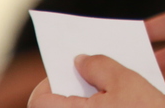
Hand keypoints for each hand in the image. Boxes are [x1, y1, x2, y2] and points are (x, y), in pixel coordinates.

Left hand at [27, 56, 164, 107]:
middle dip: (70, 93)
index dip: (50, 82)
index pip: (39, 100)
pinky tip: (117, 107)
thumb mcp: (125, 80)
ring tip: (107, 94)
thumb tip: (80, 62)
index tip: (70, 73)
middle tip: (90, 80)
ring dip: (85, 105)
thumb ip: (98, 65)